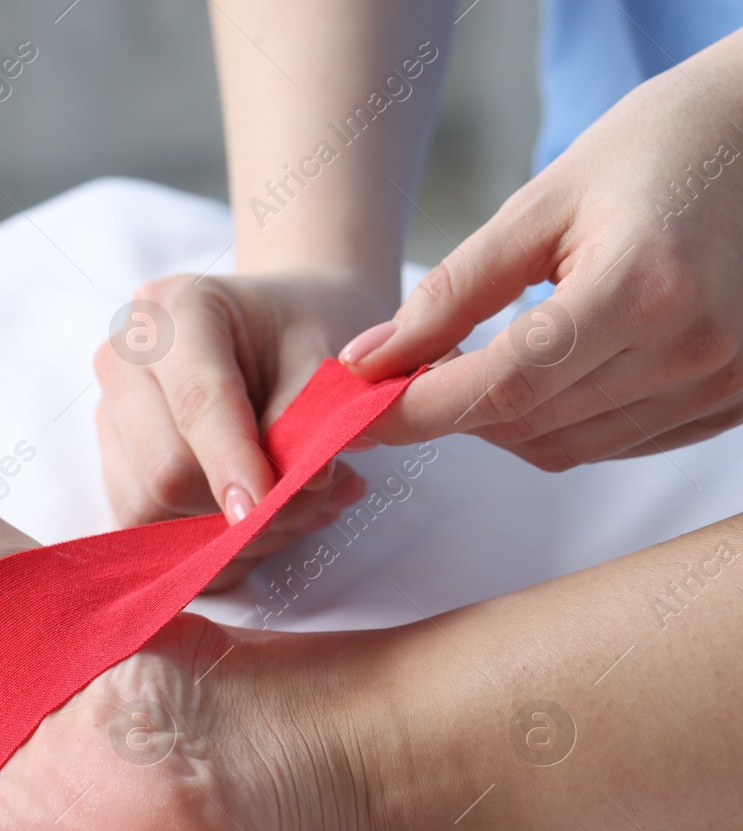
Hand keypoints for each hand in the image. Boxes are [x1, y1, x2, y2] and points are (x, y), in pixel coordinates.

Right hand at [93, 271, 393, 589]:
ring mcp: (111, 412)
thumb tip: (299, 487)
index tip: (266, 508)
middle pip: (165, 470)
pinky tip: (258, 520)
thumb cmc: (306, 335)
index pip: (196, 401)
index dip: (231, 463)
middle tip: (318, 501)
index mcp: (177, 308)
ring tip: (297, 508)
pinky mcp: (112, 462)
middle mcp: (125, 357)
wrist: (282, 330)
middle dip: (240, 508)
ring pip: (148, 510)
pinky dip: (207, 543)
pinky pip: (143, 529)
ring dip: (228, 533)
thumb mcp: (327, 357)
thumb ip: (312, 416)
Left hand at [343, 32, 742, 468]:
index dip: (418, 409)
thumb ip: (451, 291)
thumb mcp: (539, 205)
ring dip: (500, 422)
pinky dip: (557, 425)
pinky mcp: (735, 400)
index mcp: (642, 288)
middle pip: (528, 424)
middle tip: (403, 375)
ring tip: (470, 365)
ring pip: (565, 447)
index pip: (504, 384)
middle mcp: (692, 350)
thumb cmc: (651, 152)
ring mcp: (723, 383)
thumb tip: (368, 360)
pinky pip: (616, 443)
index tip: (355, 410)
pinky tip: (538, 377)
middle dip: (449, 410)